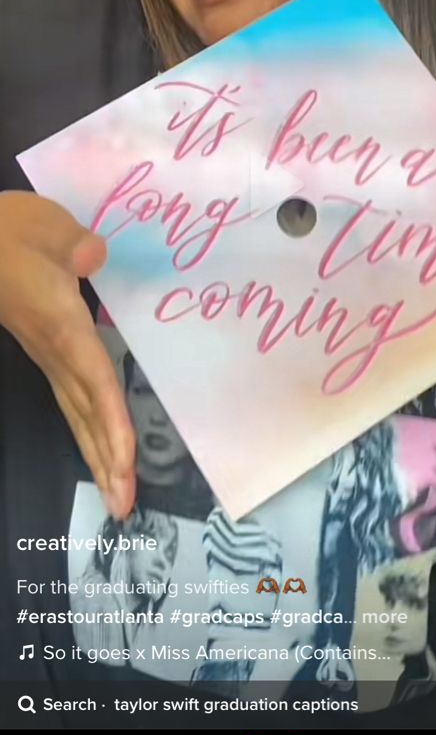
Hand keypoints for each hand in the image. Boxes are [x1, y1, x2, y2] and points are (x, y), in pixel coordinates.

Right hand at [0, 191, 135, 517]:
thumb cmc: (8, 234)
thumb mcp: (46, 227)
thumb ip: (75, 246)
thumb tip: (94, 256)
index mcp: (63, 328)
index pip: (95, 383)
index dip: (112, 424)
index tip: (126, 465)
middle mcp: (58, 352)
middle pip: (87, 414)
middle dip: (106, 461)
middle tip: (124, 507)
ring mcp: (50, 355)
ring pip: (79, 413)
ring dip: (98, 455)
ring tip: (117, 497)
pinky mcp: (48, 349)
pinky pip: (75, 397)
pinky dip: (92, 427)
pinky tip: (101, 447)